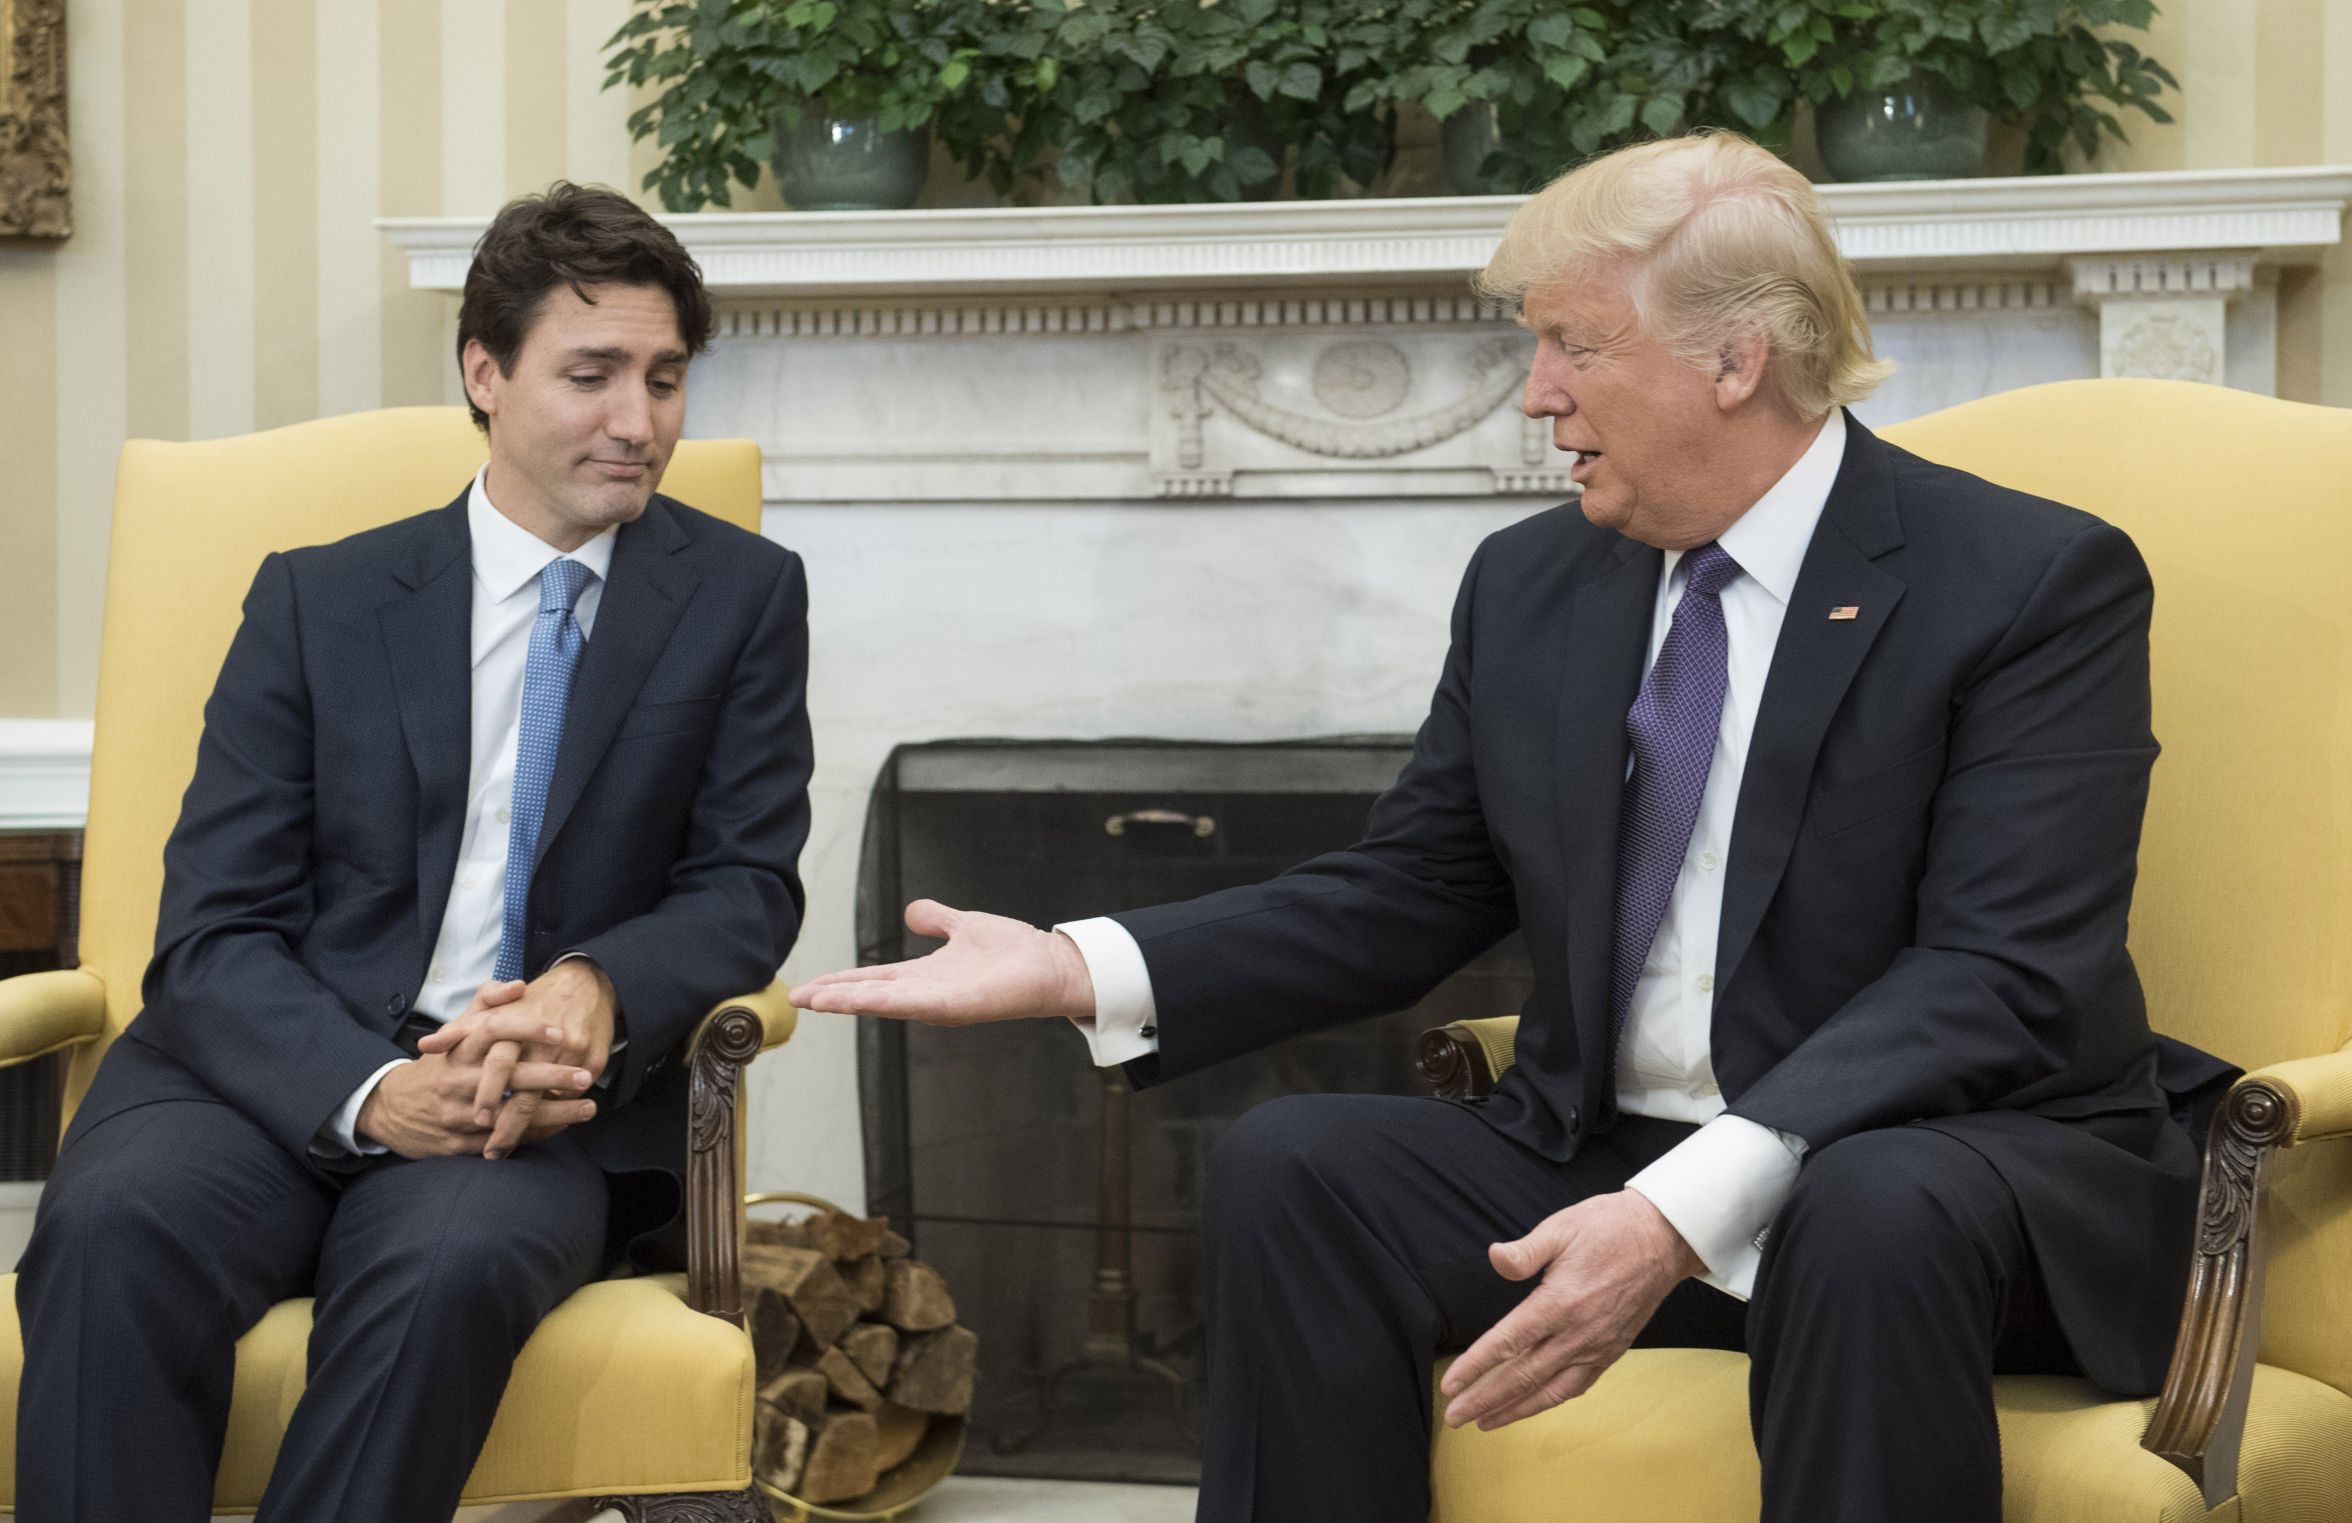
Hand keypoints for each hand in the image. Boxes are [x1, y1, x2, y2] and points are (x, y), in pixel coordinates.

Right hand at [357, 979, 599, 1159]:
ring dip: (554, 1114)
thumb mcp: (456, 1030)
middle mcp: (456, 1081)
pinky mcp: (458, 1143)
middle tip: (585, 1075)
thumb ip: (486, 1003)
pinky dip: (534, 1135)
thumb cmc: (439, 1065)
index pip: (493, 1030)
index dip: (526, 1029)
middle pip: (508, 1077)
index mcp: (457, 1050)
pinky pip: (503, 1140)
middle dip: (550, 1077)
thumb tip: (519, 985)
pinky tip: (562, 1127)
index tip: (559, 1032)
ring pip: (511, 1114)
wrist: (390, 1108)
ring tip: (588, 1107)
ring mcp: (457, 1114)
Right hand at [794, 900, 1096, 1024]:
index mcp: (924, 976)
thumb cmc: (1013, 951)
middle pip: (867, 994)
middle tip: (795, 998)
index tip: (808, 987)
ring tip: (812, 1000)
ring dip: (845, 1001)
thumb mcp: (964, 927)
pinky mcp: (952, 1005)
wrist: (1049, 964)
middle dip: (831, 996)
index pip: (871, 979)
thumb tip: (912, 911)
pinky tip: (852, 1000)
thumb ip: (936, 919)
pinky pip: (907, 1003)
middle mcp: (924, 992)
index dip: (839, 982)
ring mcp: (936, 1002)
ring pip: (880, 1002)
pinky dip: (877, 1002)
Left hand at [1438, 1191, 1703, 1430]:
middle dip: (1485, 1399)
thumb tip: (1495, 1257)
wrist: (1663, 1238)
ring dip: (1514, 1410)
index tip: (1451, 1384)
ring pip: (1549, 1391)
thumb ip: (1525, 1250)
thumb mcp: (1562, 1227)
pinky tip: (1531, 1405)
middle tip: (1455, 1417)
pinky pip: (1576, 1386)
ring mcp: (1597, 1346)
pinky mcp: (1612, 1351)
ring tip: (1484, 1422)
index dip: (1476, 1366)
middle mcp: (1578, 1333)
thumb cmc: (1610, 1227)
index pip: (1508, 1343)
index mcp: (1561, 1302)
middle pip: (1523, 1377)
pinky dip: (1550, 1401)